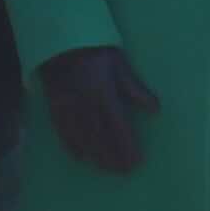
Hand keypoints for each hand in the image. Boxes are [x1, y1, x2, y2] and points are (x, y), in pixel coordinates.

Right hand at [40, 45, 157, 176]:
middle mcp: (84, 103)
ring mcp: (67, 106)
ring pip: (82, 137)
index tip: (136, 162)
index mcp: (103, 92)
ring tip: (106, 169)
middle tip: (122, 172)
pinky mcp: (54, 105)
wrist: (60, 38)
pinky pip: (62, 131)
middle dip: (112, 157)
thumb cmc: (95, 48)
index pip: (118, 126)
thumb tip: (155, 110)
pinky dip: (72, 146)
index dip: (127, 146)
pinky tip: (80, 158)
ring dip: (95, 156)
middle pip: (100, 137)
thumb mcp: (119, 63)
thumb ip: (135, 88)